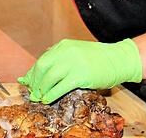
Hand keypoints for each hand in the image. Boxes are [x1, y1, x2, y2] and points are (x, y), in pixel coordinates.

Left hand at [18, 38, 142, 103]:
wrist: (118, 59)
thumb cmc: (98, 58)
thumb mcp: (76, 52)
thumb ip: (60, 59)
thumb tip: (41, 72)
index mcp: (63, 46)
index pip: (41, 60)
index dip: (32, 73)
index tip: (27, 82)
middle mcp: (66, 52)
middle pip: (42, 68)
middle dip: (35, 82)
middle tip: (33, 91)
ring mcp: (73, 63)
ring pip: (49, 78)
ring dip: (41, 89)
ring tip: (40, 96)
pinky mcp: (80, 76)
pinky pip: (60, 87)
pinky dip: (51, 95)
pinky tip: (48, 99)